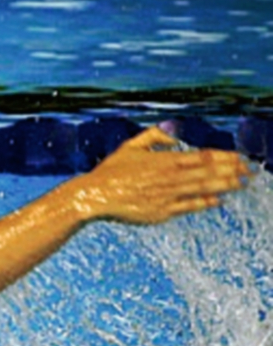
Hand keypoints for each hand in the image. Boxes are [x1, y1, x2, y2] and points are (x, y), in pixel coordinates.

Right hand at [68, 126, 250, 224]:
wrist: (94, 197)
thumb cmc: (111, 171)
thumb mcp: (131, 146)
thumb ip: (155, 136)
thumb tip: (175, 133)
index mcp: (165, 160)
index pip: (204, 157)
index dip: (226, 157)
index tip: (240, 157)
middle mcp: (170, 178)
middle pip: (210, 173)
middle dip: (233, 171)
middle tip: (251, 171)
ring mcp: (167, 196)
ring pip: (204, 189)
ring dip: (226, 185)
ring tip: (243, 184)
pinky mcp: (161, 213)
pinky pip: (188, 207)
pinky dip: (205, 203)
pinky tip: (218, 201)